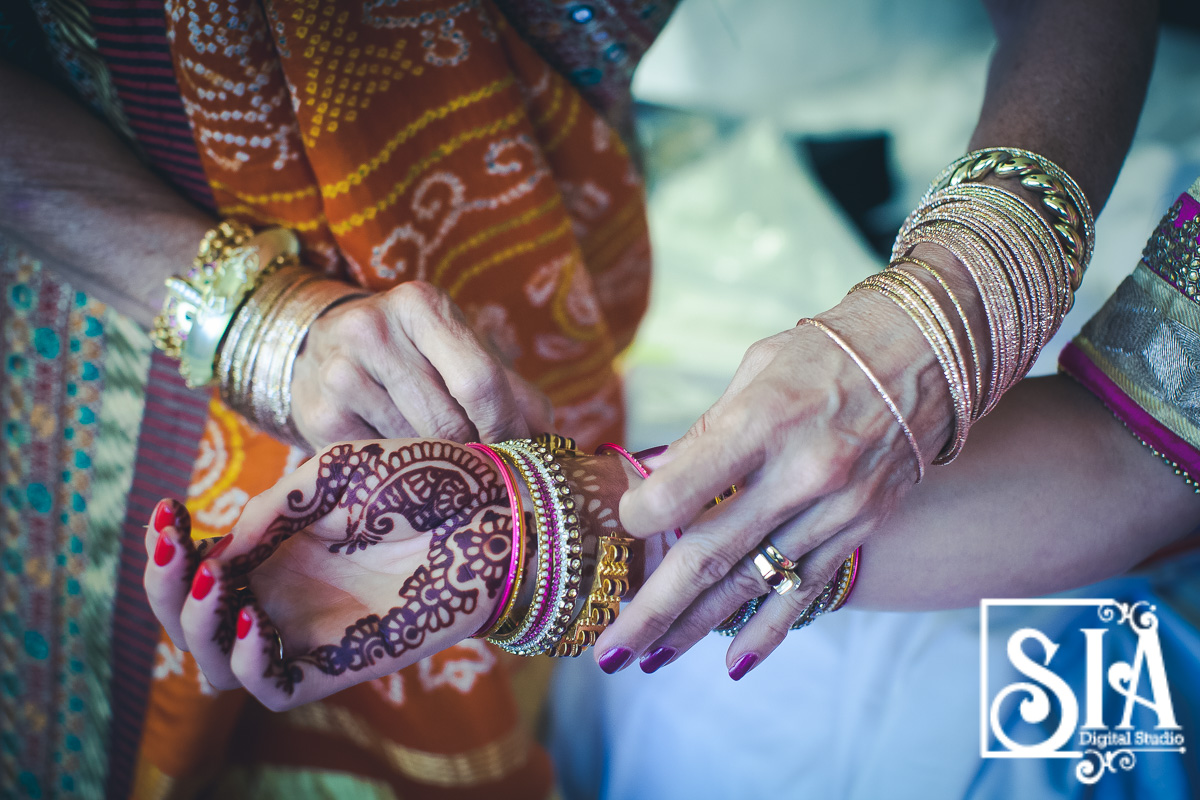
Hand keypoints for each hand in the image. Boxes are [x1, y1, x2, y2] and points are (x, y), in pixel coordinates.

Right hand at [142, 439, 514, 709]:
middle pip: (192, 621)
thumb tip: (216, 551)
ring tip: (211, 584)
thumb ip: (271, 510)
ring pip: (218, 663)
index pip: (197, 568)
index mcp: (277, 548)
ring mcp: (308, 632)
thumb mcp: (333, 475)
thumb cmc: (423, 479)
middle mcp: (284, 594)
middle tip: (174, 551)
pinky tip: (255, 620)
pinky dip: (248, 663)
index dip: (168, 550)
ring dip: (195, 628)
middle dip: (163, 590)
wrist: (493, 508)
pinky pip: (273, 687)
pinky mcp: (342, 664)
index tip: (168, 513)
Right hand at [291, 280, 552, 449]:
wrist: (323, 347)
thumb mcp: (463, 352)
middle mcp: (373, 327)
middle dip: (474, 451)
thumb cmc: (415, 355)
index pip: (479, 380)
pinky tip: (399, 459)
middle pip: (448, 421)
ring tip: (442, 462)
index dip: (505, 428)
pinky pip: (379, 463)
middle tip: (486, 468)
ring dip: (437, 467)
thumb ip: (513, 392)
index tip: (517, 453)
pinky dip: (399, 472)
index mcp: (421, 303)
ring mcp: (338, 371)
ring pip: (414, 447)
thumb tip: (552, 444)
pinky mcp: (318, 415)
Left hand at [594, 285, 957, 678]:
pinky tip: (733, 664)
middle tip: (610, 651)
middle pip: (710, 554)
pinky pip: (807, 588)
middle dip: (653, 609)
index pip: (680, 490)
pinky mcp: (862, 526)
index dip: (640, 515)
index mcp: (763, 420)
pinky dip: (768, 630)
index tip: (626, 522)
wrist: (928, 352)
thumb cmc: (827, 351)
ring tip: (650, 660)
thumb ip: (706, 432)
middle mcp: (801, 471)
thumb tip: (652, 478)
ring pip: (753, 581)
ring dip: (696, 627)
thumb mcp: (758, 368)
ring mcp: (836, 506)